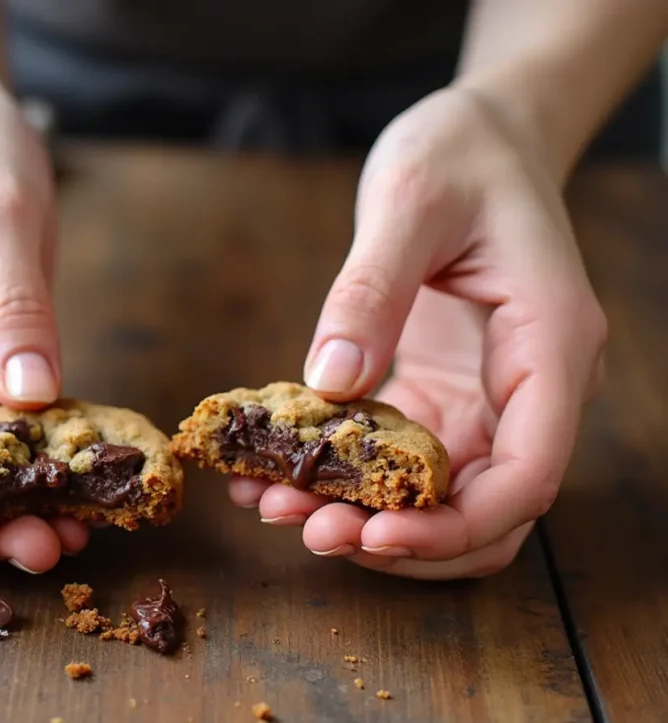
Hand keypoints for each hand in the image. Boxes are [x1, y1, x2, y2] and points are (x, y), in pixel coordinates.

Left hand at [229, 86, 606, 578]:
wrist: (478, 138)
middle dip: (401, 537)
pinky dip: (347, 480)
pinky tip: (278, 472)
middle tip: (309, 530)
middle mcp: (526, 385)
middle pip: (485, 509)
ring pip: (440, 498)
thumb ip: (371, 291)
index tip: (372, 533)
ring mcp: (485, 395)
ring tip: (278, 507)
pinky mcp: (442, 393)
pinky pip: (400, 463)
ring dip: (366, 519)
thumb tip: (331, 383)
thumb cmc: (460, 154)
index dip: (455, 525)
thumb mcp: (409, 202)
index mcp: (548, 343)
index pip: (527, 474)